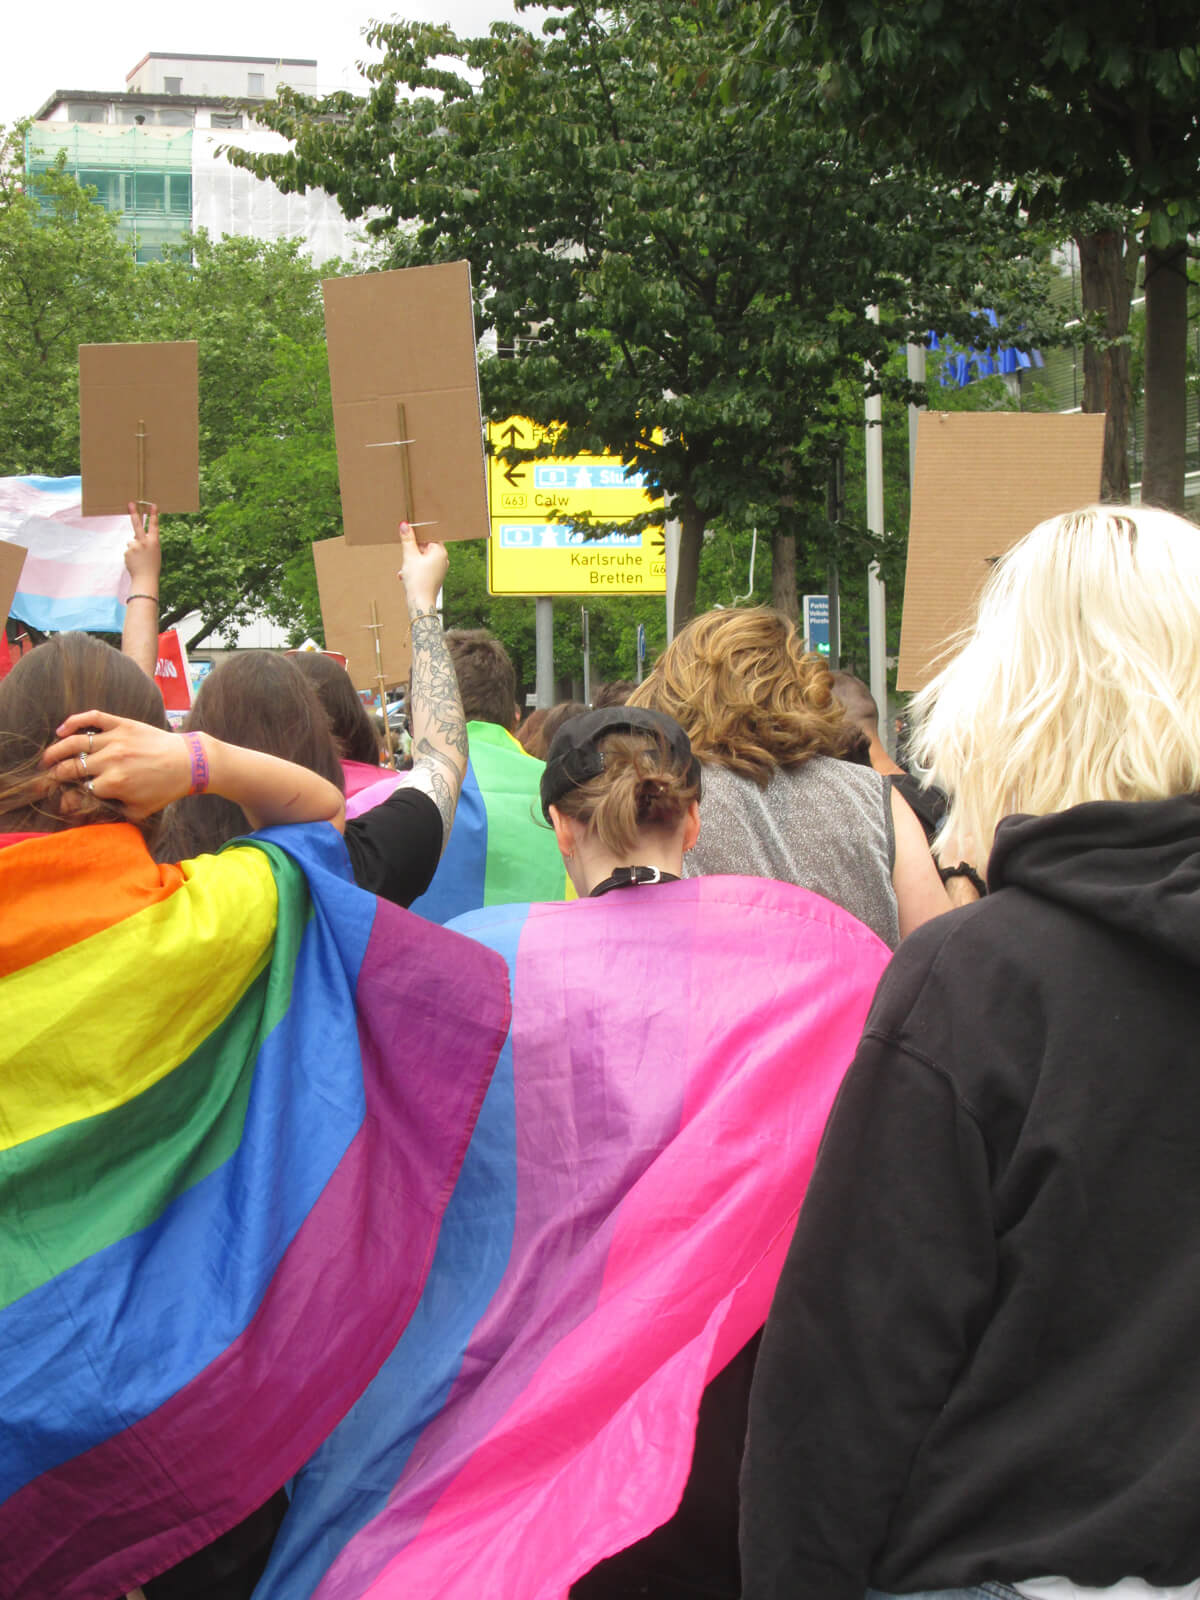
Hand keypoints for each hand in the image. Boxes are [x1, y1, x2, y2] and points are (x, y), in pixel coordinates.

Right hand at [42, 710, 190, 820]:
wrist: (189, 762)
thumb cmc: (164, 789)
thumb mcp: (139, 810)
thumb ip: (112, 813)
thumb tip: (86, 814)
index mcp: (114, 784)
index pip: (78, 792)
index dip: (67, 799)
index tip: (63, 801)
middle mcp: (111, 761)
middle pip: (70, 767)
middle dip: (55, 776)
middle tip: (49, 779)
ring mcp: (115, 740)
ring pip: (74, 742)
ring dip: (55, 751)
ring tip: (46, 759)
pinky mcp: (122, 724)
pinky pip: (93, 718)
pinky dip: (74, 721)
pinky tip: (61, 730)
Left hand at [125, 502, 161, 589]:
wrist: (145, 578)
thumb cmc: (152, 565)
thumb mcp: (154, 552)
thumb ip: (145, 543)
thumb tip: (132, 538)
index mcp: (154, 542)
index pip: (154, 526)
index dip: (153, 515)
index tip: (152, 505)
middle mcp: (144, 542)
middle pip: (137, 525)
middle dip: (134, 513)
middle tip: (130, 503)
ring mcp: (134, 546)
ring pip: (131, 542)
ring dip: (133, 549)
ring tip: (139, 559)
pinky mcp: (127, 552)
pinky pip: (128, 550)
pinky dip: (130, 556)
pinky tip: (135, 562)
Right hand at [398, 520, 447, 613]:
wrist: (421, 604)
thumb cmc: (417, 581)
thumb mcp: (409, 557)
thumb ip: (407, 539)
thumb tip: (405, 525)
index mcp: (440, 551)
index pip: (428, 536)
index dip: (416, 538)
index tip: (407, 540)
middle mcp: (443, 559)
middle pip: (424, 548)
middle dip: (412, 553)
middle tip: (406, 560)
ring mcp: (440, 569)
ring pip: (422, 559)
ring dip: (411, 563)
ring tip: (405, 571)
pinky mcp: (435, 577)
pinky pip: (423, 568)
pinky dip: (414, 570)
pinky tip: (406, 576)